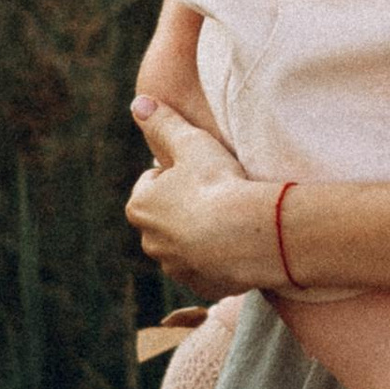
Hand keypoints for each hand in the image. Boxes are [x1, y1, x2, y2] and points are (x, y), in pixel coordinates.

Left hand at [127, 97, 269, 292]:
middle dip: (186, 205)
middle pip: (168, 215)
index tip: (201, 169)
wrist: (250, 235)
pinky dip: (219, 257)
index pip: (152, 182)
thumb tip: (139, 102)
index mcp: (140, 207)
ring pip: (187, 243)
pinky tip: (239, 242)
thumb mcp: (190, 142)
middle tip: (218, 191)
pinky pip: (208, 267)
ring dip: (203, 232)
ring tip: (232, 217)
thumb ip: (162, 122)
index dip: (178, 171)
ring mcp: (176, 268)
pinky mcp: (202, 285)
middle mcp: (151, 242)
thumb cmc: (217, 184)